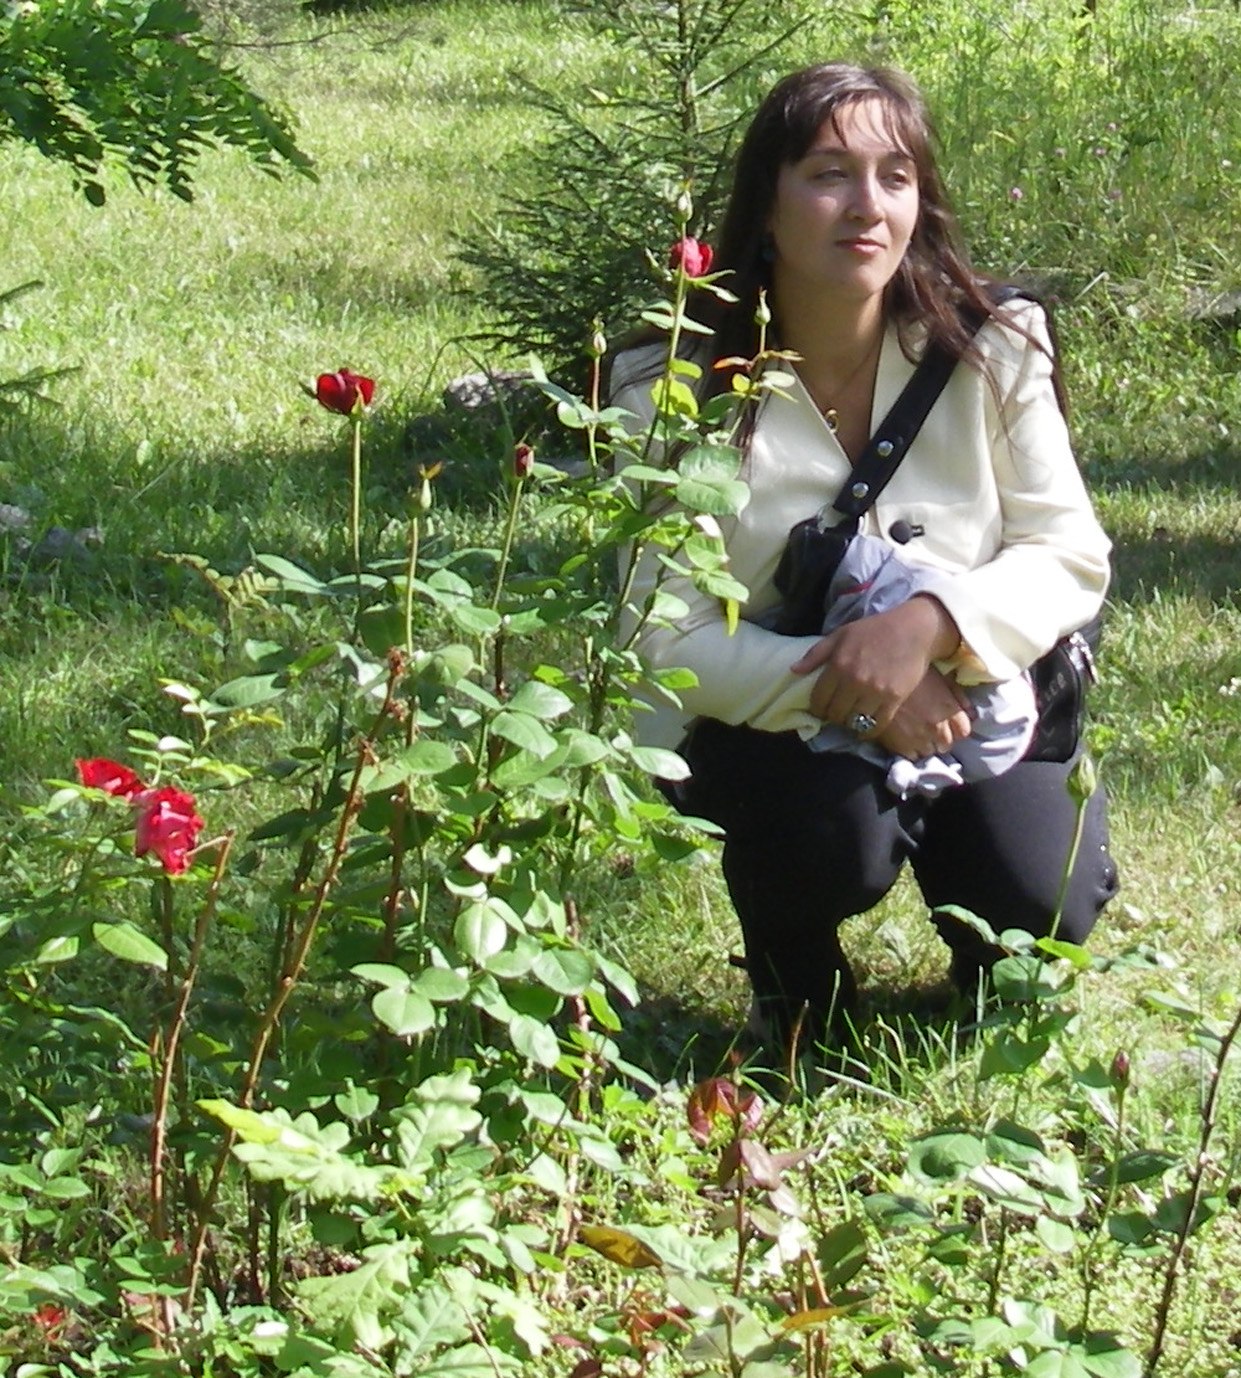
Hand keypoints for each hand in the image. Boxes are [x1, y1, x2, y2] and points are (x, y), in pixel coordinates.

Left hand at [791, 595, 962, 733]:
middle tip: (835, 715)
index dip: (816, 708)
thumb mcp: (840, 635)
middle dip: (831, 716)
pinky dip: (868, 731)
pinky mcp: (894, 699)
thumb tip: (794, 670)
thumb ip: (815, 654)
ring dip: (850, 723)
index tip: (819, 709)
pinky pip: (877, 724)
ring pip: (854, 721)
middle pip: (835, 713)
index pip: (819, 699)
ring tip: (850, 720)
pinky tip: (865, 729)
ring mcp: (875, 691)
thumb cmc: (873, 630)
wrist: (912, 630)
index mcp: (838, 665)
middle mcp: (854, 681)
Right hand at [873, 669, 972, 760]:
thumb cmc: (910, 674)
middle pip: (947, 745)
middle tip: (929, 727)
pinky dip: (909, 750)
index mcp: (949, 710)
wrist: (876, 678)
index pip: (964, 731)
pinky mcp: (899, 748)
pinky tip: (903, 738)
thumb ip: (957, 696)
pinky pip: (912, 757)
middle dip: (941, 738)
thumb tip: (972, 713)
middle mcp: (938, 730)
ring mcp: (918, 740)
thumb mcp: (938, 676)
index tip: (948, 722)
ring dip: (925, 745)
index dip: (957, 727)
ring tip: (915, 733)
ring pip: (929, 753)